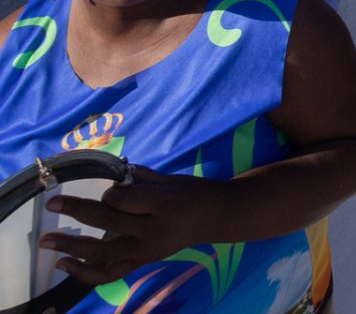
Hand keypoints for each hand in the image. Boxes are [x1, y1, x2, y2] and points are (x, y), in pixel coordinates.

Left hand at [40, 167, 219, 284]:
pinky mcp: (141, 262)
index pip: (124, 199)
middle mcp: (153, 231)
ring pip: (103, 254)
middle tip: (52, 203)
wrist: (216, 217)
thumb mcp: (170, 179)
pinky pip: (110, 273)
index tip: (111, 187)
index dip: (111, 192)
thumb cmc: (193, 192)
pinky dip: (85, 273)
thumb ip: (139, 178)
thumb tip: (110, 174)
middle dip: (77, 211)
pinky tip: (64, 265)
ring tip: (47, 241)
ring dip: (71, 248)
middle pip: (108, 222)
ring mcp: (146, 251)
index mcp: (164, 205)